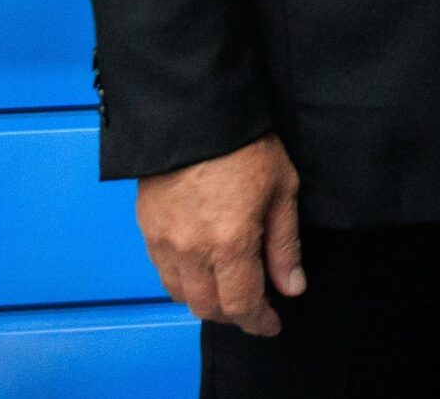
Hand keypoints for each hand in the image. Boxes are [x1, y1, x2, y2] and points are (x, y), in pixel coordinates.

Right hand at [137, 134, 303, 335]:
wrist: (195, 114)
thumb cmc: (246, 145)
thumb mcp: (283, 190)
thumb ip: (284, 245)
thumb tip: (292, 286)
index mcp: (230, 242)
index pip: (241, 304)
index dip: (258, 322)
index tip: (272, 324)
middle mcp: (191, 250)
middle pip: (208, 307)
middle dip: (234, 314)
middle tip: (255, 307)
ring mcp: (164, 241)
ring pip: (181, 294)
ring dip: (206, 300)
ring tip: (230, 288)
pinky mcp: (147, 229)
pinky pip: (164, 272)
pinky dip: (184, 281)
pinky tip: (203, 268)